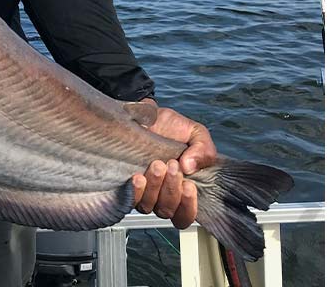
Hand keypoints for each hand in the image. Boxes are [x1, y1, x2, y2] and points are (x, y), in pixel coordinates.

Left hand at [132, 102, 216, 228]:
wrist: (148, 115)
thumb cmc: (173, 128)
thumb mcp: (196, 133)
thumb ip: (203, 150)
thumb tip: (190, 167)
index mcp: (183, 190)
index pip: (185, 216)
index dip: (188, 207)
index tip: (188, 185)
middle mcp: (162, 196)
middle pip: (168, 211)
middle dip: (172, 189)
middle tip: (172, 164)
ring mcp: (144, 192)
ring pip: (149, 206)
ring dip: (155, 187)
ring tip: (157, 164)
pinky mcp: (128, 184)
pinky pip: (131, 198)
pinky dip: (136, 191)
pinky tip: (139, 177)